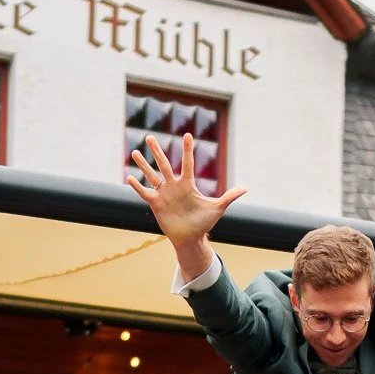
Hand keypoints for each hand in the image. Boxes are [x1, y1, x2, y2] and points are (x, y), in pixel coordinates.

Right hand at [126, 133, 247, 269]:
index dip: (187, 150)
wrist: (191, 238)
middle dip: (157, 151)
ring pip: (151, 176)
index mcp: (188, 184)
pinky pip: (145, 193)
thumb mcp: (217, 208)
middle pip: (164, 165)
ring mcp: (164, 194)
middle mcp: (174, 186)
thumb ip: (229, 197)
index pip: (187, 163)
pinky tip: (129, 177)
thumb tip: (245, 188)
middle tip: (149, 137)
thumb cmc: (204, 223)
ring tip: (134, 152)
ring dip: (143, 165)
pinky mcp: (156, 204)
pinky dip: (137, 187)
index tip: (187, 135)